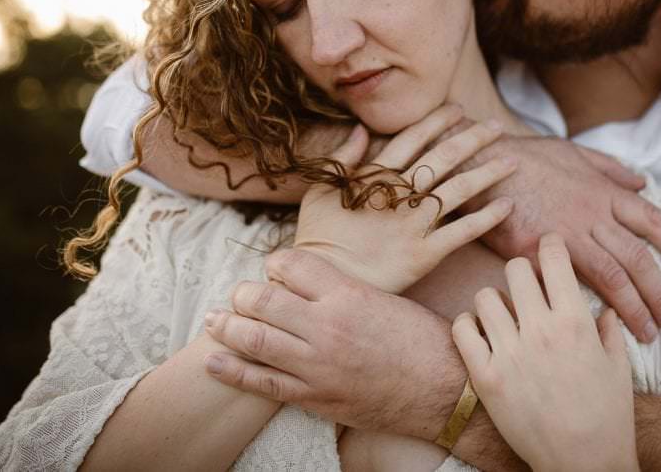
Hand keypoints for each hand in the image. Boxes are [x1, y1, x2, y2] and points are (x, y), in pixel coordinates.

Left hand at [202, 249, 465, 437]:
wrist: (447, 390)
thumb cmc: (424, 340)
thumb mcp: (387, 299)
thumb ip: (346, 289)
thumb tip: (314, 281)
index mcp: (347, 295)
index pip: (291, 265)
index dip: (275, 263)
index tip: (273, 268)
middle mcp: (327, 326)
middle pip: (263, 299)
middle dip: (244, 293)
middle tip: (240, 294)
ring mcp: (318, 365)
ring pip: (255, 339)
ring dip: (227, 327)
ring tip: (213, 320)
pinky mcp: (315, 397)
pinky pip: (263, 383)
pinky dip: (233, 371)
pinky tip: (213, 360)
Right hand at [289, 104, 516, 293]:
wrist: (323, 280)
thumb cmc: (319, 236)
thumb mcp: (321, 191)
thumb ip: (343, 158)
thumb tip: (362, 129)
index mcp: (374, 176)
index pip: (413, 139)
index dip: (437, 121)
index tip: (459, 109)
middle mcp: (399, 195)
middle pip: (444, 158)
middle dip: (473, 139)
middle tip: (497, 127)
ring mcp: (413, 223)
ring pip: (459, 190)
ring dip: (488, 173)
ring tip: (512, 161)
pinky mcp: (424, 253)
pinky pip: (463, 231)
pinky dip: (487, 218)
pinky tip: (507, 205)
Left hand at [453, 235, 638, 471]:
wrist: (583, 463)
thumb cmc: (607, 416)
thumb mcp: (618, 367)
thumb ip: (609, 330)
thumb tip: (603, 309)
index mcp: (575, 322)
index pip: (554, 258)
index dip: (550, 246)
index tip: (547, 248)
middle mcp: (540, 330)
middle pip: (515, 269)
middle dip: (522, 273)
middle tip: (524, 288)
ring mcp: (509, 353)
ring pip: (485, 296)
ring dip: (494, 302)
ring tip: (502, 317)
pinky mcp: (485, 377)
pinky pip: (462, 329)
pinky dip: (468, 326)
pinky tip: (481, 335)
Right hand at [468, 136, 660, 341]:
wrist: (483, 166)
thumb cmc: (528, 157)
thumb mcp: (575, 151)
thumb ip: (610, 169)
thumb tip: (640, 182)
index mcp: (604, 193)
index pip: (653, 222)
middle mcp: (592, 217)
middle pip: (638, 259)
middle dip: (660, 292)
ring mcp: (566, 238)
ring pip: (612, 278)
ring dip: (634, 307)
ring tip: (648, 332)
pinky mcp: (537, 255)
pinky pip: (567, 285)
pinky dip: (585, 308)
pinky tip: (595, 328)